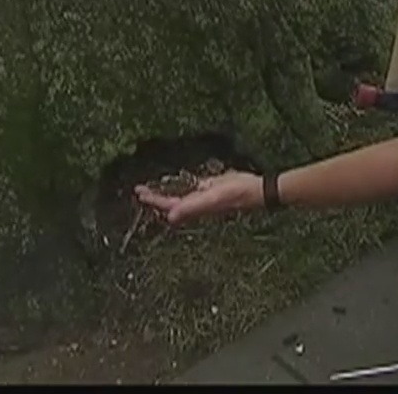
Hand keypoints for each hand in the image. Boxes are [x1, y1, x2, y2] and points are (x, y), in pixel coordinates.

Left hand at [134, 170, 262, 225]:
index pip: (168, 205)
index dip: (154, 200)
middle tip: (140, 189)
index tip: (140, 193)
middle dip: (155, 197)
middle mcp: (197, 203)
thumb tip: (170, 217)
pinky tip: (178, 182)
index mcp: (194, 205)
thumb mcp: (213, 198)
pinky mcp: (212, 189)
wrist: (257, 191)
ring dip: (166, 192)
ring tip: (153, 187)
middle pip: (171, 202)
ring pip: (179, 196)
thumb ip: (192, 207)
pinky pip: (191, 189)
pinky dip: (180, 186)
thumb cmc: (238, 194)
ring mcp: (204, 196)